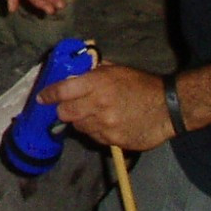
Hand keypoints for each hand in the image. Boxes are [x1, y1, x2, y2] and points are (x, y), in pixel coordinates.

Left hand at [39, 64, 173, 150]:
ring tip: (94, 114)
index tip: (42, 98)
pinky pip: (94, 137)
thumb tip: (72, 73)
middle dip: (63, 110)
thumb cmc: (142, 84)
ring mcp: (105, 125)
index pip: (62, 91)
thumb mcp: (116, 70)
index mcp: (97, 83)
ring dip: (80, 121)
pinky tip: (106, 123)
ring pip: (78, 127)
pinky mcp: (113, 140)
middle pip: (65, 113)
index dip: (48, 95)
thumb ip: (92, 72)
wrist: (168, 107)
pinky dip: (95, 131)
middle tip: (67, 107)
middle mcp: (98, 105)